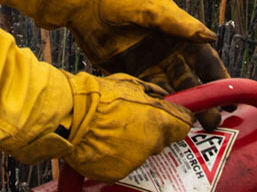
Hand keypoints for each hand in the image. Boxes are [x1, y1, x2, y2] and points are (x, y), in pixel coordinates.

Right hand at [7, 71, 193, 181]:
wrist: (72, 116)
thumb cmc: (100, 95)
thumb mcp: (130, 83)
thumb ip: (152, 92)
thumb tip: (163, 96)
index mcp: (158, 121)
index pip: (184, 125)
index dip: (180, 118)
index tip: (175, 115)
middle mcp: (151, 144)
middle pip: (163, 139)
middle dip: (154, 130)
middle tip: (134, 117)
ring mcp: (135, 161)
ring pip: (143, 152)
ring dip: (135, 142)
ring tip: (114, 128)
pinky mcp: (118, 173)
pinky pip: (125, 163)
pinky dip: (118, 154)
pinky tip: (105, 141)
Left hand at [68, 0, 229, 128]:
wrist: (85, 3)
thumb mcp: (153, 7)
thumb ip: (179, 24)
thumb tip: (210, 37)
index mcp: (179, 34)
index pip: (206, 61)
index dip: (219, 80)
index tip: (231, 99)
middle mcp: (168, 52)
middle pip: (191, 82)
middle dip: (203, 102)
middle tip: (213, 123)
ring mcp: (149, 65)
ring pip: (171, 93)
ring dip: (181, 109)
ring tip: (190, 127)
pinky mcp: (129, 75)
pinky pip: (148, 96)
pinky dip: (156, 108)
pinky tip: (163, 121)